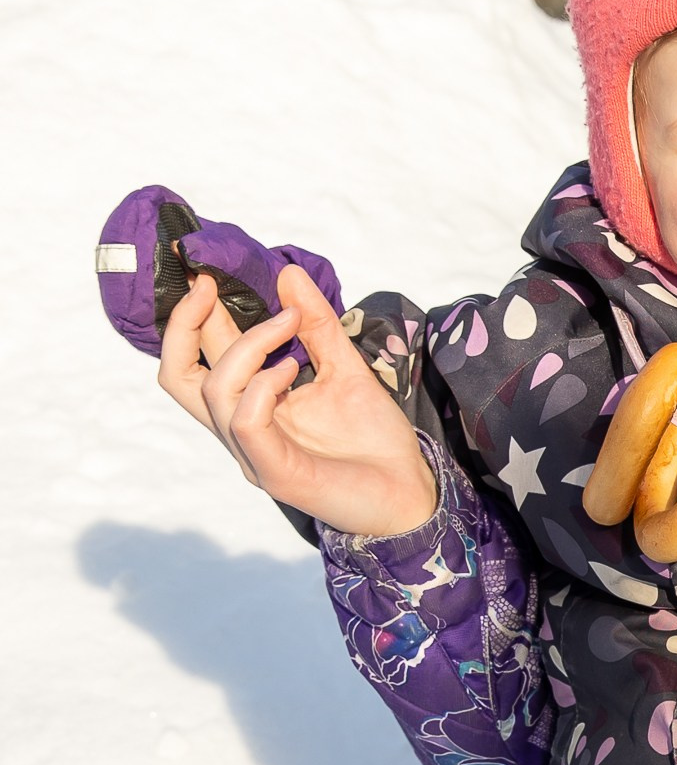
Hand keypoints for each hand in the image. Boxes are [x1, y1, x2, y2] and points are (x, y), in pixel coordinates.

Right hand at [157, 265, 438, 539]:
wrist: (410, 494)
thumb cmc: (375, 440)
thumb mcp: (346, 368)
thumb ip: (318, 326)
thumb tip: (288, 272)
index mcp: (250, 405)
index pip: (199, 356)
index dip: (194, 312)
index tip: (210, 270)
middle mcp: (240, 429)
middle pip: (177, 375)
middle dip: (185, 322)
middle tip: (209, 282)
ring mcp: (253, 453)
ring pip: (213, 390)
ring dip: (248, 344)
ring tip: (289, 324)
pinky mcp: (275, 473)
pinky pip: (245, 421)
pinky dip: (263, 384)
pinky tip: (293, 369)